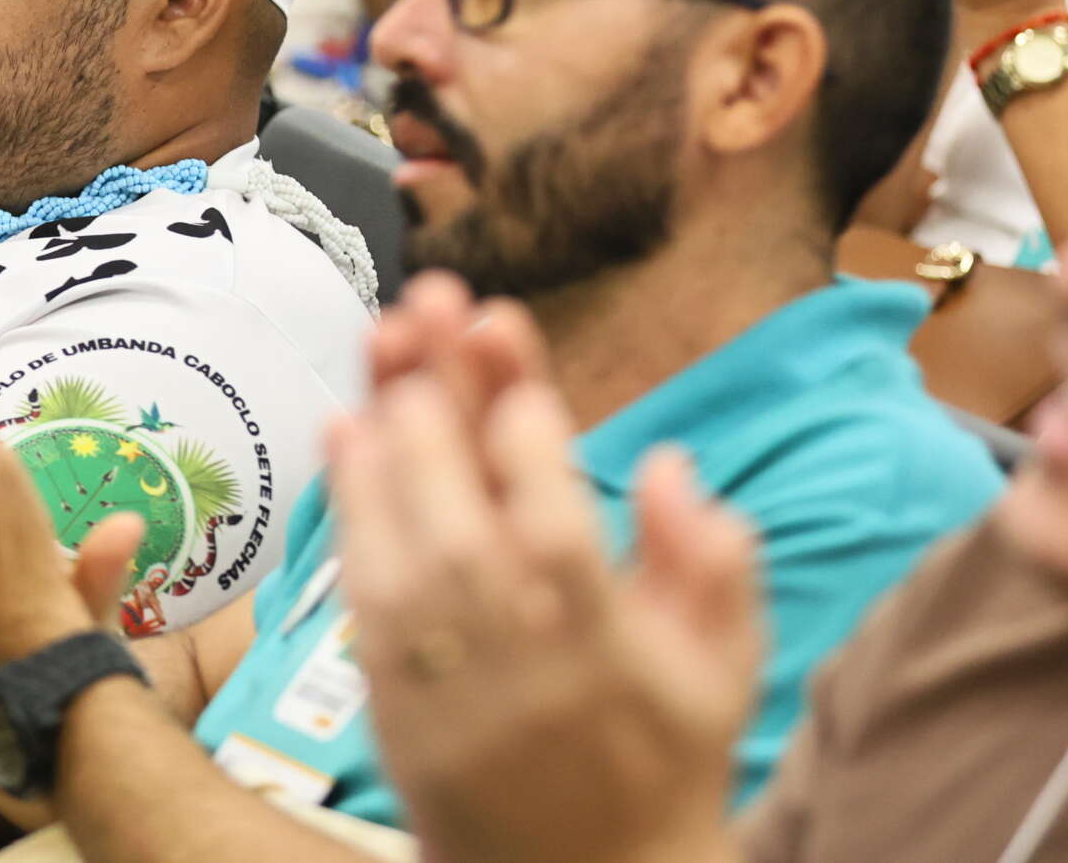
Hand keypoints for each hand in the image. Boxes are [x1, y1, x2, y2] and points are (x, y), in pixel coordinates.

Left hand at [332, 295, 759, 862]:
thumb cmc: (663, 760)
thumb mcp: (724, 671)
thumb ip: (711, 567)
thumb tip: (670, 465)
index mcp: (606, 654)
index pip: (559, 532)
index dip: (529, 443)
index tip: (512, 354)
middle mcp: (517, 668)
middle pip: (464, 521)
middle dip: (442, 407)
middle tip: (427, 307)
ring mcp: (446, 687)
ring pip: (404, 551)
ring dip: (388, 441)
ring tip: (384, 346)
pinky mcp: (392, 704)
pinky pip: (361, 597)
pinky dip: (349, 512)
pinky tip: (342, 430)